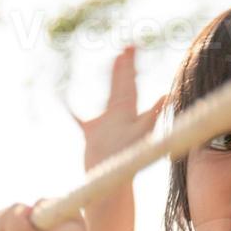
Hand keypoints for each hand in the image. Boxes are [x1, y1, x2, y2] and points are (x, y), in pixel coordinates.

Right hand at [71, 45, 165, 172]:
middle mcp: (119, 117)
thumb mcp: (139, 137)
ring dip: (112, 78)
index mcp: (127, 114)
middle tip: (129, 46)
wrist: (111, 185)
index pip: (130, 84)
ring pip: (109, 95)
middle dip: (125, 66)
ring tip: (116, 60)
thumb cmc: (125, 163)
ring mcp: (106, 125)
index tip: (131, 48)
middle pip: (123, 85)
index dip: (129, 67)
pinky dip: (71, 108)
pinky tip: (63, 100)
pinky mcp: (93, 135)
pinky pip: (80, 118)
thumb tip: (167, 96)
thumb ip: (152, 115)